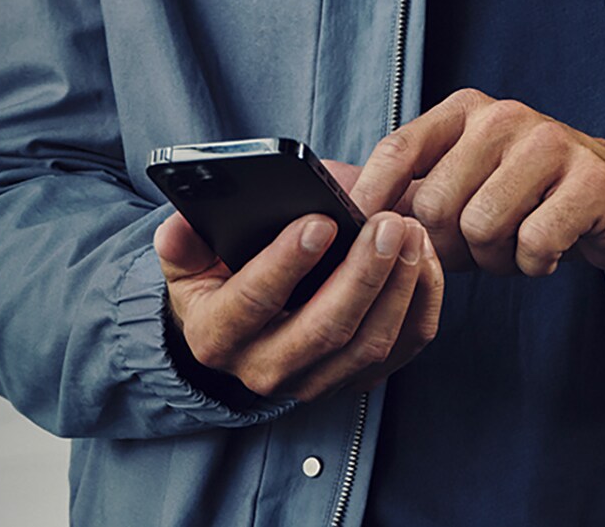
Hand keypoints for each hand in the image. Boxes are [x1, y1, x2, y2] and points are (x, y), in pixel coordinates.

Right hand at [156, 185, 442, 404]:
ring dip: (398, 287)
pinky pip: (401, 350)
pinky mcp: (354, 380)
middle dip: (361, 273)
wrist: (237, 333)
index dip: (286, 263)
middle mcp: (263, 370)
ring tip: (410, 232)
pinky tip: (424, 260)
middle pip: (324, 329)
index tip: (320, 221)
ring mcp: (313, 383)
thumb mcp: (185, 259)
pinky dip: (420, 305)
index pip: (253, 302)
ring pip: (368, 344)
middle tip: (386, 223)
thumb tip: (181, 224)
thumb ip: (182, 239)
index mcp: (216, 335)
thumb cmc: (215, 279)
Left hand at [348, 90, 604, 277]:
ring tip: (516, 246)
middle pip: (435, 203)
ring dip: (495, 258)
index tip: (357, 230)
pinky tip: (548, 252)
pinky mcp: (590, 181)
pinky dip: (535, 264)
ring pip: (481, 227)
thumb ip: (413, 187)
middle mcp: (503, 117)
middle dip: (449, 246)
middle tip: (479, 251)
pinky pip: (534, 243)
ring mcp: (549, 144)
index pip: (399, 149)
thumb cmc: (533, 195)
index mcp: (464, 111)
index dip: (371, 194)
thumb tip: (347, 205)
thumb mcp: (468, 179)